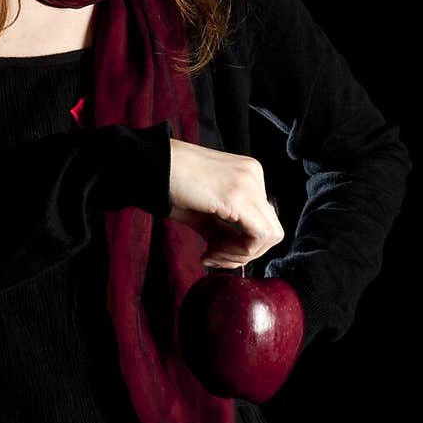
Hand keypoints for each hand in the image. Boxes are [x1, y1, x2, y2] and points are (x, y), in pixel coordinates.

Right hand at [167, 138, 283, 266]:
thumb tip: (235, 255)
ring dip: (239, 255)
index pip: (264, 220)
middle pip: (271, 230)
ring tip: (210, 254)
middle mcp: (254, 175)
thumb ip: (224, 231)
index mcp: (249, 174)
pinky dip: (238, 253)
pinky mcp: (237, 196)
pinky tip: (210, 252)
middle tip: (213, 257)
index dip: (242, 246)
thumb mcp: (204, 212)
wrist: (151, 165)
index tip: (212, 253)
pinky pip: (258, 236)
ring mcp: (249, 183)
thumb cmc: (170, 184)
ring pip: (270, 236)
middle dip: (244, 254)